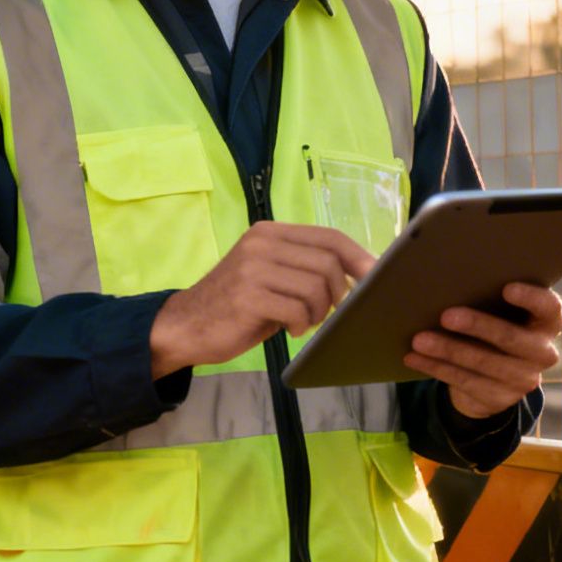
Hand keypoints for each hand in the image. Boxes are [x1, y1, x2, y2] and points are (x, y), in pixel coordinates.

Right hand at [149, 222, 376, 376]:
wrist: (185, 325)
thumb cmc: (235, 304)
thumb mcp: (270, 276)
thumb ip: (303, 268)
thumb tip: (356, 276)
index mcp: (270, 232)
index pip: (328, 237)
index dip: (358, 257)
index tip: (375, 277)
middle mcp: (262, 243)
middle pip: (328, 262)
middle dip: (338, 292)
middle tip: (328, 312)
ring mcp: (253, 268)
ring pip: (315, 286)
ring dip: (319, 312)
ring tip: (303, 322)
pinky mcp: (248, 296)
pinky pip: (297, 309)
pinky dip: (301, 324)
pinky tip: (289, 329)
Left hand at [405, 282, 561, 419]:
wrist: (499, 376)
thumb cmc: (497, 323)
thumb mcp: (502, 311)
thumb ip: (491, 296)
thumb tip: (448, 276)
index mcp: (548, 323)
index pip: (550, 309)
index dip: (532, 299)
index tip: (506, 288)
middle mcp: (542, 352)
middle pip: (512, 339)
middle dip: (477, 326)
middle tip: (446, 315)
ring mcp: (523, 379)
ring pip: (483, 363)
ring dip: (448, 350)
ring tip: (419, 340)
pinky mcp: (500, 398)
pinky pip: (464, 381)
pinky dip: (436, 367)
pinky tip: (414, 358)